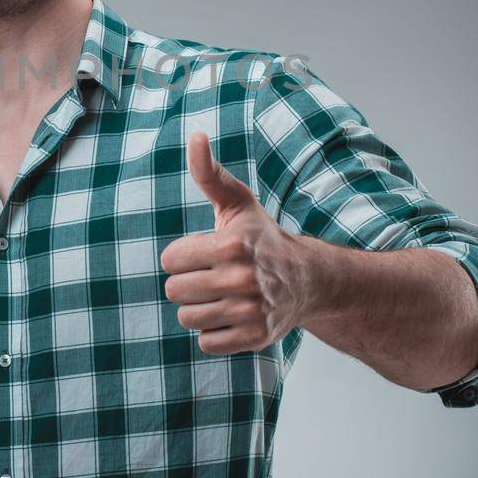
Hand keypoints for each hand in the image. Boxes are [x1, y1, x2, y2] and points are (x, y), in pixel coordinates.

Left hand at [160, 131, 316, 353]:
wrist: (307, 279)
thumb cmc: (262, 236)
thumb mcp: (237, 202)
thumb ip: (209, 172)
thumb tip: (195, 136)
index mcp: (232, 244)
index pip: (169, 260)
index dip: (183, 255)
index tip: (205, 252)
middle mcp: (242, 279)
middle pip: (174, 291)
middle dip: (188, 282)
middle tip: (213, 275)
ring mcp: (250, 311)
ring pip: (187, 318)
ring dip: (198, 308)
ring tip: (221, 295)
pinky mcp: (255, 337)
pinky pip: (206, 342)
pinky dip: (214, 331)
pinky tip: (232, 315)